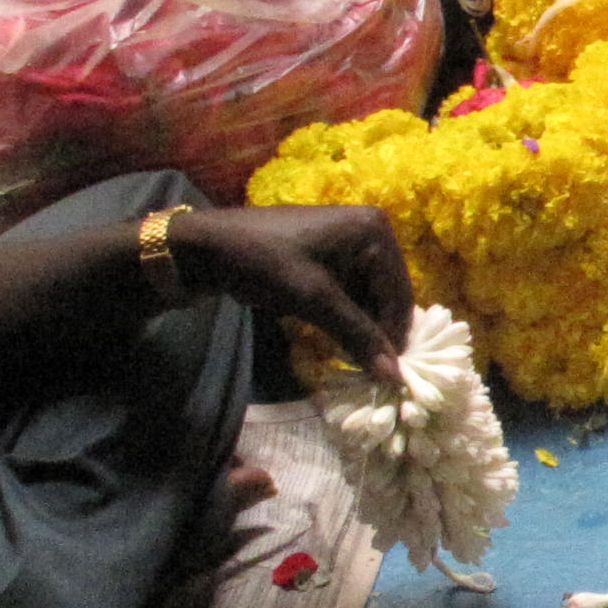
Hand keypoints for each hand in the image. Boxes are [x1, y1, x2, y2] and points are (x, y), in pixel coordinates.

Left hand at [174, 202, 412, 380]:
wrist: (210, 247)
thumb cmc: (265, 263)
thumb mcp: (314, 299)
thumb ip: (357, 335)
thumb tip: (394, 376)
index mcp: (374, 230)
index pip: (398, 293)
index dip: (392, 335)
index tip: (387, 375)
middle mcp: (371, 231)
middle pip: (388, 294)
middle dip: (378, 331)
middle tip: (370, 371)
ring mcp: (352, 242)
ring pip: (371, 297)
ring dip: (363, 328)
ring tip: (355, 360)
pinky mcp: (333, 255)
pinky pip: (352, 292)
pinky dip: (348, 317)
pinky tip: (341, 341)